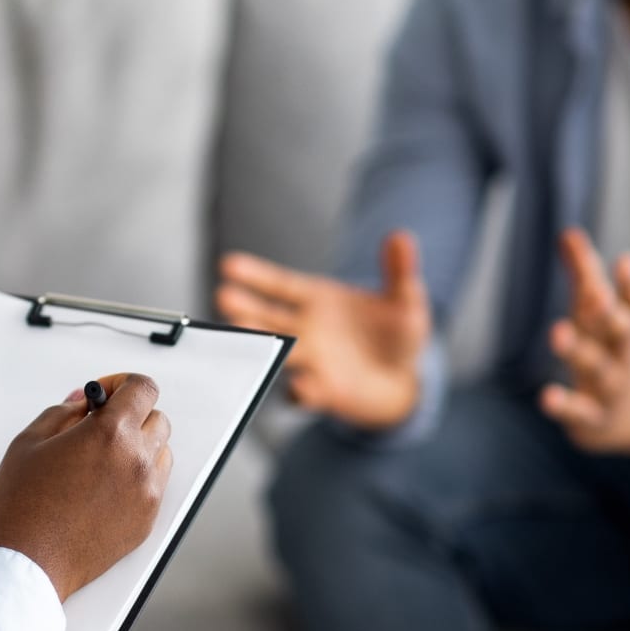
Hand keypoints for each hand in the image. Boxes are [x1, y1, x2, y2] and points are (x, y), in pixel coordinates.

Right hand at [0, 373, 173, 600]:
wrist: (27, 563)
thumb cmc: (21, 507)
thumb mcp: (29, 443)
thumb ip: (62, 413)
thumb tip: (83, 403)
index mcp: (110, 434)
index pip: (143, 388)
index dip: (123, 384)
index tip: (104, 396)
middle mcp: (136, 461)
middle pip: (157, 419)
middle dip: (131, 416)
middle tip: (99, 427)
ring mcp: (146, 493)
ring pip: (160, 453)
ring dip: (138, 447)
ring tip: (101, 461)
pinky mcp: (146, 520)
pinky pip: (155, 485)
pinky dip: (137, 478)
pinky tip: (104, 487)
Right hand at [214, 231, 431, 429]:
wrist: (404, 380)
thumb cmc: (397, 334)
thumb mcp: (405, 299)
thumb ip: (400, 271)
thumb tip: (401, 236)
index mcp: (317, 300)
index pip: (280, 286)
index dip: (255, 275)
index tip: (228, 264)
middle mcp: (305, 330)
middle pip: (267, 317)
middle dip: (245, 308)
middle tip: (224, 297)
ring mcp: (310, 362)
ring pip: (277, 352)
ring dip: (260, 345)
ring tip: (243, 334)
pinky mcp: (324, 392)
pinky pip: (305, 393)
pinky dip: (302, 391)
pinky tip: (302, 386)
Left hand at [538, 228, 629, 457]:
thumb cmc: (611, 353)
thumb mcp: (599, 316)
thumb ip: (585, 274)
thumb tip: (568, 232)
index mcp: (623, 329)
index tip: (627, 262)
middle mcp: (620, 356)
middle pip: (620, 333)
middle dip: (609, 314)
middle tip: (596, 295)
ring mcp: (609, 388)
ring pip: (598, 369)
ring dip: (580, 352)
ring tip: (558, 332)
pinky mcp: (593, 419)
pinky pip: (580, 412)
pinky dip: (565, 406)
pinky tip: (547, 396)